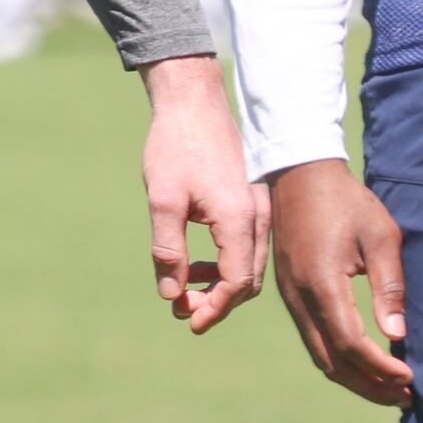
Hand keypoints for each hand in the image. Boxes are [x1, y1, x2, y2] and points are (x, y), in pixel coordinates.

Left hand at [138, 54, 267, 331]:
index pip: (236, 283)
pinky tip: (196, 260)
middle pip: (248, 280)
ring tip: (184, 288)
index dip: (213, 310)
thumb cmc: (175, 146)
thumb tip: (171, 296)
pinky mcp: (253, 198)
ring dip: (220, 284)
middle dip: (217, 302)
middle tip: (181, 311)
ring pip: (249, 263)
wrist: (193, 100)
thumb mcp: (163, 201)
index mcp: (239, 219)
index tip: (187, 322)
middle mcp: (258, 215)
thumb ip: (168, 251)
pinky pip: (248, 244)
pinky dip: (226, 262)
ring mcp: (260, 205)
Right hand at [269, 157, 413, 406]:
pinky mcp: (290, 294)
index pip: (351, 343)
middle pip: (332, 362)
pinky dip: (339, 359)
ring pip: (320, 356)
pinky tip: (363, 361)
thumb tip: (397, 334)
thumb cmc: (347, 200)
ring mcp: (290, 298)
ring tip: (388, 387)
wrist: (300, 174)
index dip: (381, 367)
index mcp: (321, 282)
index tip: (410, 377)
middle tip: (404, 396)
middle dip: (369, 386)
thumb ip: (389, 286)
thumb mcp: (380, 235)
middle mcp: (300, 297)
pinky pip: (313, 339)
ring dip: (354, 377)